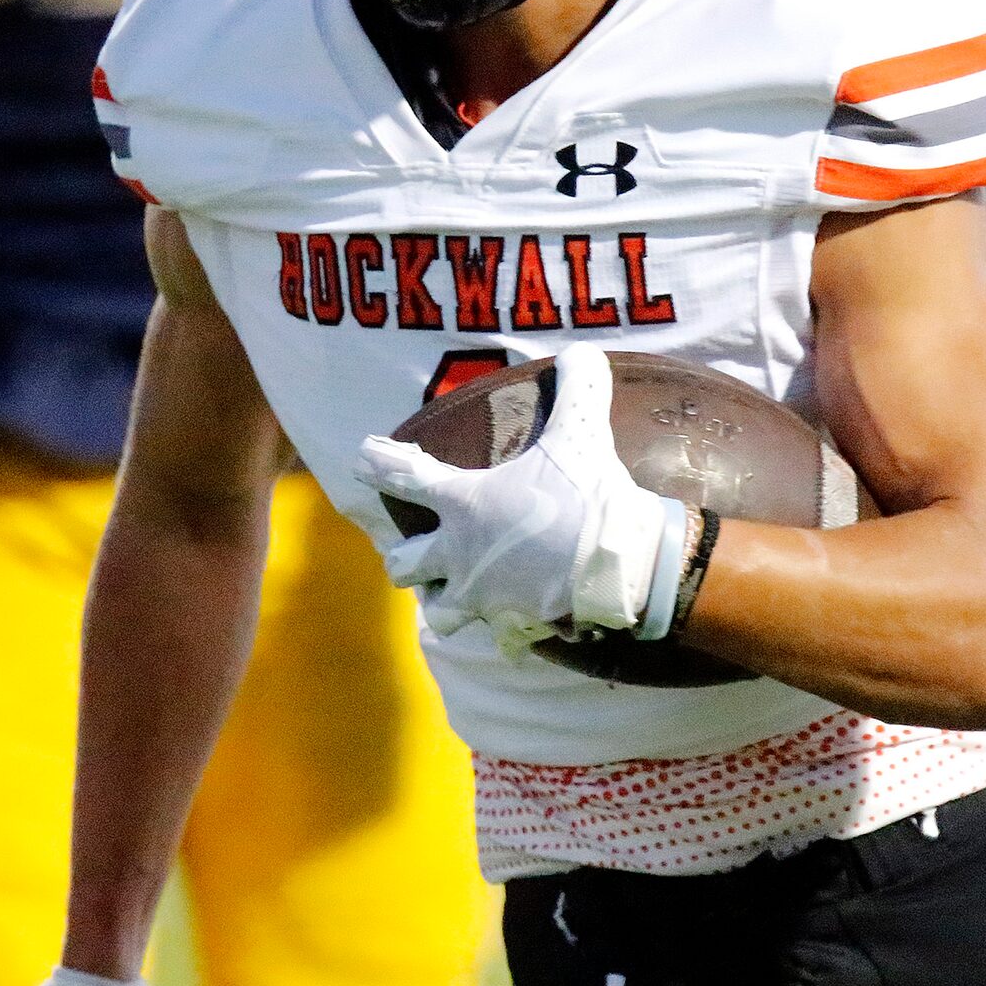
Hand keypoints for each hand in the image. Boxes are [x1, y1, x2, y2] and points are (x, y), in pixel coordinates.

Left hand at [355, 342, 684, 642]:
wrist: (623, 568)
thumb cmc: (588, 497)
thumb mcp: (582, 431)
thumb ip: (578, 386)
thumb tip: (583, 350)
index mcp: (463, 505)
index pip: (401, 478)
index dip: (376, 463)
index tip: (361, 458)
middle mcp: (459, 556)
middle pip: (403, 566)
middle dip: (404, 556)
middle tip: (418, 546)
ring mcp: (484, 599)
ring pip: (439, 613)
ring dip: (442, 600)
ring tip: (455, 589)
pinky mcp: (515, 628)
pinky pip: (499, 636)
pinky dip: (505, 628)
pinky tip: (517, 619)